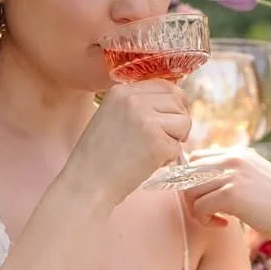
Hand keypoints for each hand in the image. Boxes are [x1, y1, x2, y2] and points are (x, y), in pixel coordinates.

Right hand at [65, 81, 190, 207]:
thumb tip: (175, 101)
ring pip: (184, 122)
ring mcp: (146, 121)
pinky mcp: (157, 143)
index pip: (165, 85)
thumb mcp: (110, 116)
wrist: (86, 185)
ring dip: (174, 140)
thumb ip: (136, 105)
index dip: (175, 103)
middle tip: (162, 141)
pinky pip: (177, 147)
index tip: (170, 119)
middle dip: (177, 122)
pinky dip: (168, 159)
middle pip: (178, 101)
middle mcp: (134, 100)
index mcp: (121, 91)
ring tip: (152, 152)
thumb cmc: (98, 157)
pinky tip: (148, 164)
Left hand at [179, 148, 270, 245]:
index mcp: (238, 153)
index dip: (194, 181)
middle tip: (207, 212)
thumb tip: (196, 184)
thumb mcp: (253, 181)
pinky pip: (199, 207)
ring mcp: (232, 174)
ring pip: (189, 190)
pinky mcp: (231, 193)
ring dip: (196, 209)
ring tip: (215, 219)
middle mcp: (233, 158)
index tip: (209, 199)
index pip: (195, 158)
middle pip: (187, 172)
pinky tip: (223, 224)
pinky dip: (205, 220)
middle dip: (191, 195)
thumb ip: (230, 176)